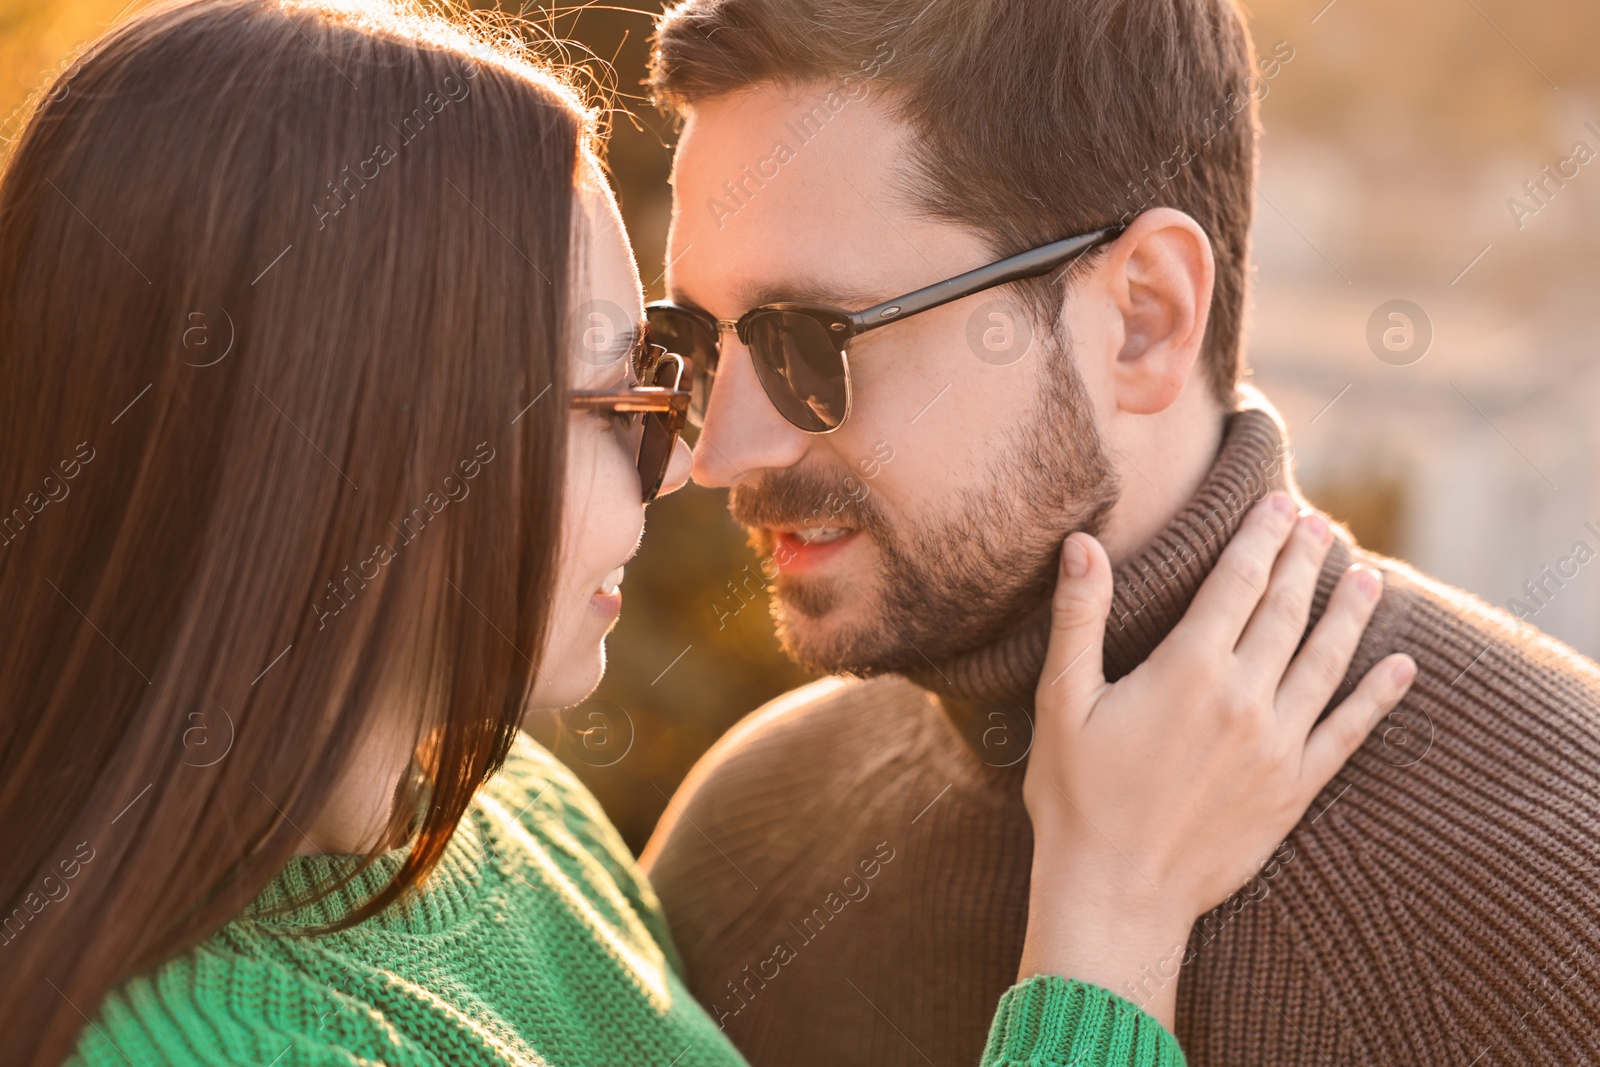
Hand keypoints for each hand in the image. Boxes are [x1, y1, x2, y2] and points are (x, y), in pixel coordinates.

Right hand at [1016, 492, 1416, 1029]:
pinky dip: (1379, 696)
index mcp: (1188, 669)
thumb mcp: (1062, 701)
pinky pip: (1349, 731)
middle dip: (1304, 560)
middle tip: (1320, 523)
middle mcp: (1244, 698)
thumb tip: (1082, 543)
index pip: (1237, 582)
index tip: (1279, 502)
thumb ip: (1079, 618)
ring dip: (1348, 612)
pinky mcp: (1294, 788)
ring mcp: (1277, 745)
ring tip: (1365, 574)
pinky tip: (1403, 668)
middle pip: (1285, 610)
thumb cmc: (1077, 798)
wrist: (1116, 894)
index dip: (1260, 537)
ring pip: (1325, 660)